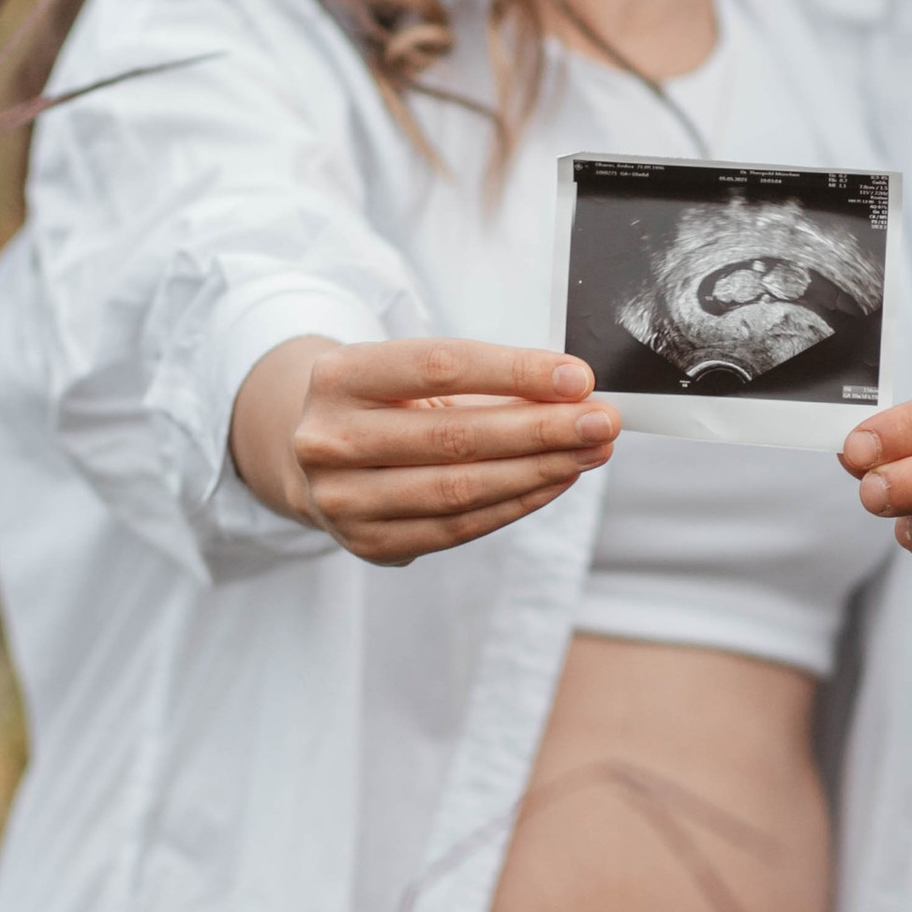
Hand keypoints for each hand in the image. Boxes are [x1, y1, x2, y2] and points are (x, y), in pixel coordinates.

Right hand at [231, 337, 618, 566]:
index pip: (440, 368)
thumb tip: (572, 394)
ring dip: (540, 470)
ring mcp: (342, 500)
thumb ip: (480, 380)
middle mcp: (329, 440)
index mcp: (338, 377)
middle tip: (603, 421)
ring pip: (460, 488)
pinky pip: (459, 527)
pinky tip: (556, 480)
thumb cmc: (380, 403)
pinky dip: (517, 503)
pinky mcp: (369, 543)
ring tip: (591, 452)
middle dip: (542, 429)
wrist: (308, 457)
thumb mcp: (408, 375)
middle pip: (455, 436)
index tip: (578, 378)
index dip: (515, 372)